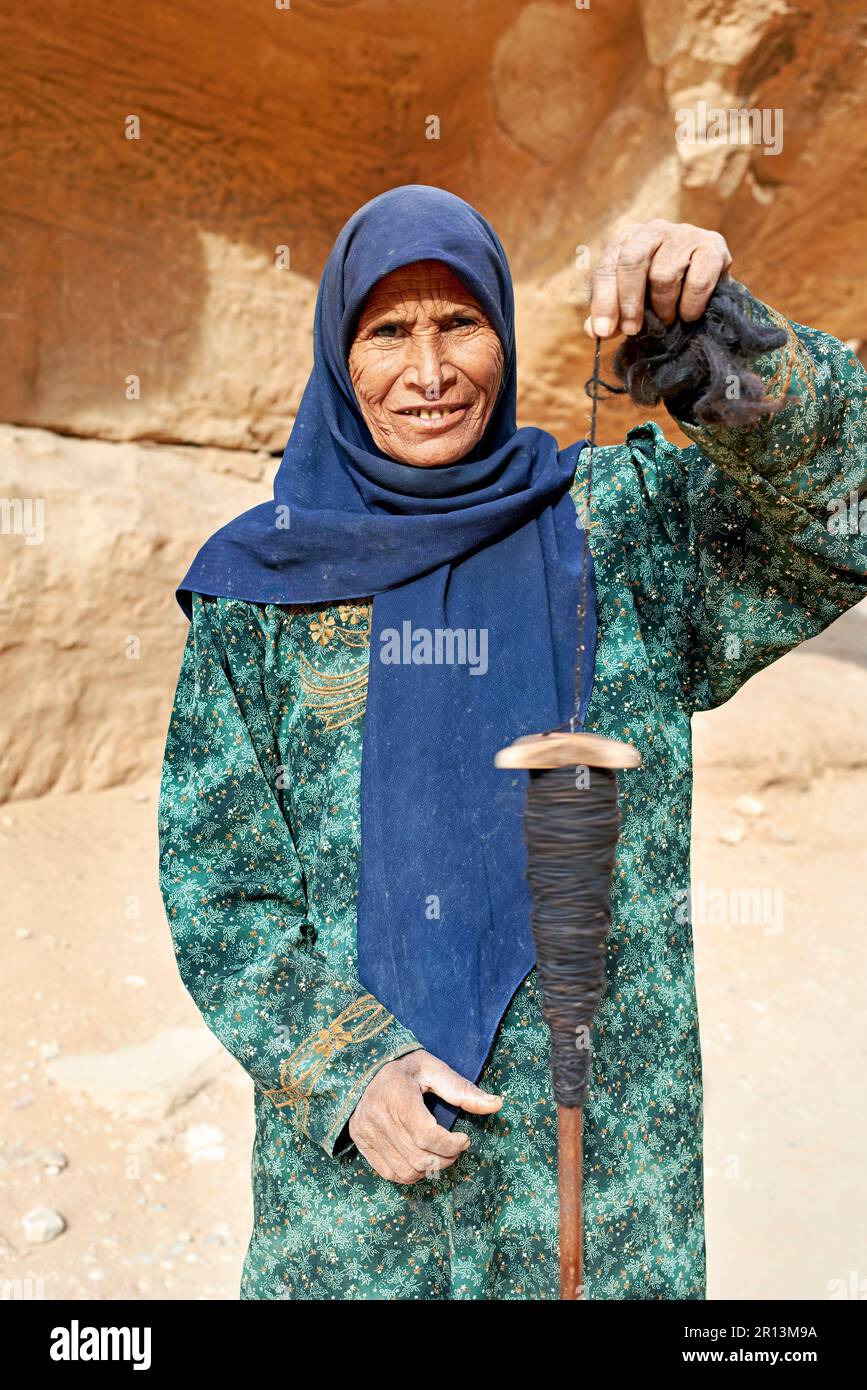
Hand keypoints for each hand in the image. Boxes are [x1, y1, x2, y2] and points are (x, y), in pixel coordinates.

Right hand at [348, 1049, 501, 1183]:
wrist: (364, 1070)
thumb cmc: (405, 1067)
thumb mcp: (434, 1068)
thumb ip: (463, 1089)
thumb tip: (497, 1104)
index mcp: (397, 1096)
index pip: (427, 1136)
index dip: (451, 1145)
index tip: (464, 1139)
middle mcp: (378, 1117)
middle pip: (419, 1158)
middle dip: (446, 1159)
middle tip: (455, 1148)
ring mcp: (367, 1133)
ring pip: (406, 1171)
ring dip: (430, 1169)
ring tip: (439, 1154)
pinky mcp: (361, 1144)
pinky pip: (390, 1174)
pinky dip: (411, 1174)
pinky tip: (421, 1159)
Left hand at [584, 219, 732, 338]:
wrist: (708, 288)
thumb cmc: (661, 296)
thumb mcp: (632, 304)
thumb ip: (610, 317)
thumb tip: (593, 330)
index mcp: (629, 239)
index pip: (608, 265)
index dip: (604, 300)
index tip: (604, 330)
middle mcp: (655, 229)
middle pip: (633, 260)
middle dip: (629, 301)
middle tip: (633, 330)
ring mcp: (685, 234)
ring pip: (664, 274)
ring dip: (663, 307)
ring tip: (666, 321)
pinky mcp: (714, 246)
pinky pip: (697, 281)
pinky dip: (690, 306)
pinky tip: (689, 315)